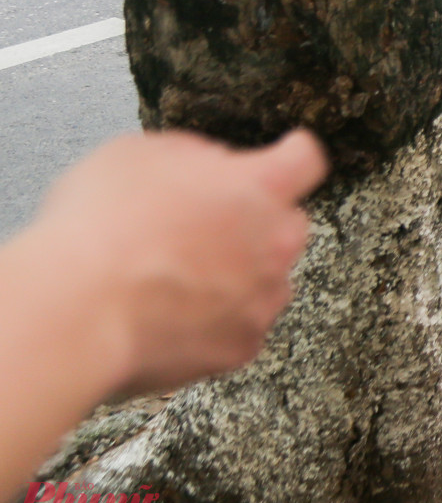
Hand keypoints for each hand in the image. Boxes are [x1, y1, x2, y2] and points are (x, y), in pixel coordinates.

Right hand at [29, 129, 327, 393]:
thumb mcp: (140, 154)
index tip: (280, 160)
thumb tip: (211, 169)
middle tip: (198, 230)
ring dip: (236, 277)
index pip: (304, 159)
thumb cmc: (100, 229)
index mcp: (259, 186)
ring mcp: (262, 300)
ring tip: (174, 280)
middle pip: (286, 225)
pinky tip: (169, 316)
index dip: (289, 158)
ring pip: (266, 280)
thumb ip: (195, 156)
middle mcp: (276, 243)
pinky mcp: (240, 347)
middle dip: (253, 225)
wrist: (75, 310)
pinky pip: (239, 328)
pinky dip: (213, 324)